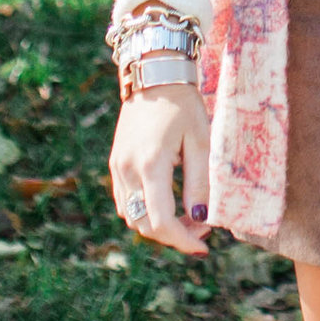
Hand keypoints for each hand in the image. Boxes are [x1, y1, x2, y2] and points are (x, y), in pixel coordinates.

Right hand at [109, 75, 212, 256]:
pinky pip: (125, 201)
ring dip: (158, 226)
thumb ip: (200, 182)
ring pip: (132, 216)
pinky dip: (145, 211)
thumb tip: (202, 217)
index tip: (204, 246)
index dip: (183, 240)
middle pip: (144, 225)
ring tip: (188, 217)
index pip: (161, 221)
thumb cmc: (183, 103)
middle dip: (173, 236)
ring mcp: (117, 166)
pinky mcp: (115, 162)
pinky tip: (168, 204)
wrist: (154, 73)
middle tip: (201, 229)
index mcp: (150, 165)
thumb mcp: (201, 140)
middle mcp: (127, 169)